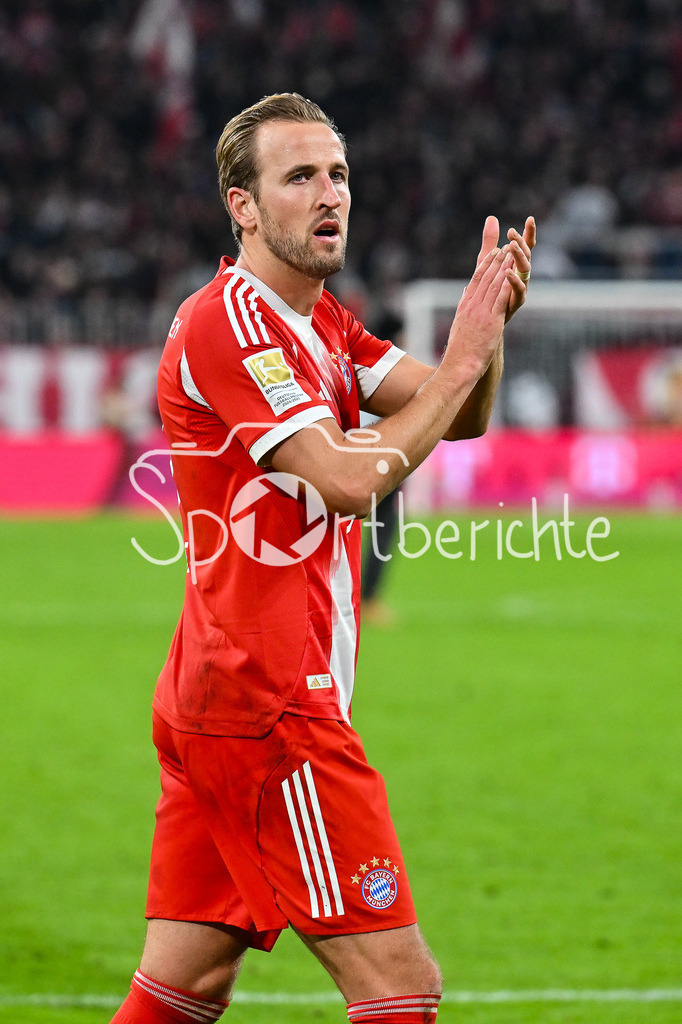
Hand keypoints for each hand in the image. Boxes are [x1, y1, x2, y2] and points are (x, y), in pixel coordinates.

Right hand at [444, 244, 512, 381]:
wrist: (460, 364)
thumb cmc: (461, 350)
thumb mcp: (460, 325)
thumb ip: (465, 309)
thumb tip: (465, 297)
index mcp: (465, 306)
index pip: (476, 279)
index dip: (486, 264)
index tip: (494, 252)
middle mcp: (472, 306)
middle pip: (485, 277)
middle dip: (497, 260)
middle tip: (506, 246)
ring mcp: (481, 313)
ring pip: (494, 285)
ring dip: (504, 268)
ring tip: (512, 255)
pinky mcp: (491, 321)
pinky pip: (500, 299)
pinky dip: (507, 285)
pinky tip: (514, 275)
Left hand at [477, 215, 535, 322]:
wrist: (484, 318)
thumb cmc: (487, 287)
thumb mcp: (486, 261)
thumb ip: (490, 241)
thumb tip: (491, 217)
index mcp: (516, 263)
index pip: (525, 245)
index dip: (529, 233)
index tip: (530, 219)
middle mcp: (522, 274)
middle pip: (526, 255)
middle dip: (520, 243)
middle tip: (511, 232)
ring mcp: (521, 287)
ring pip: (525, 270)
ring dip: (519, 257)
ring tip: (511, 246)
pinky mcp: (516, 301)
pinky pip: (519, 289)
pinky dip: (514, 280)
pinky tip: (508, 271)